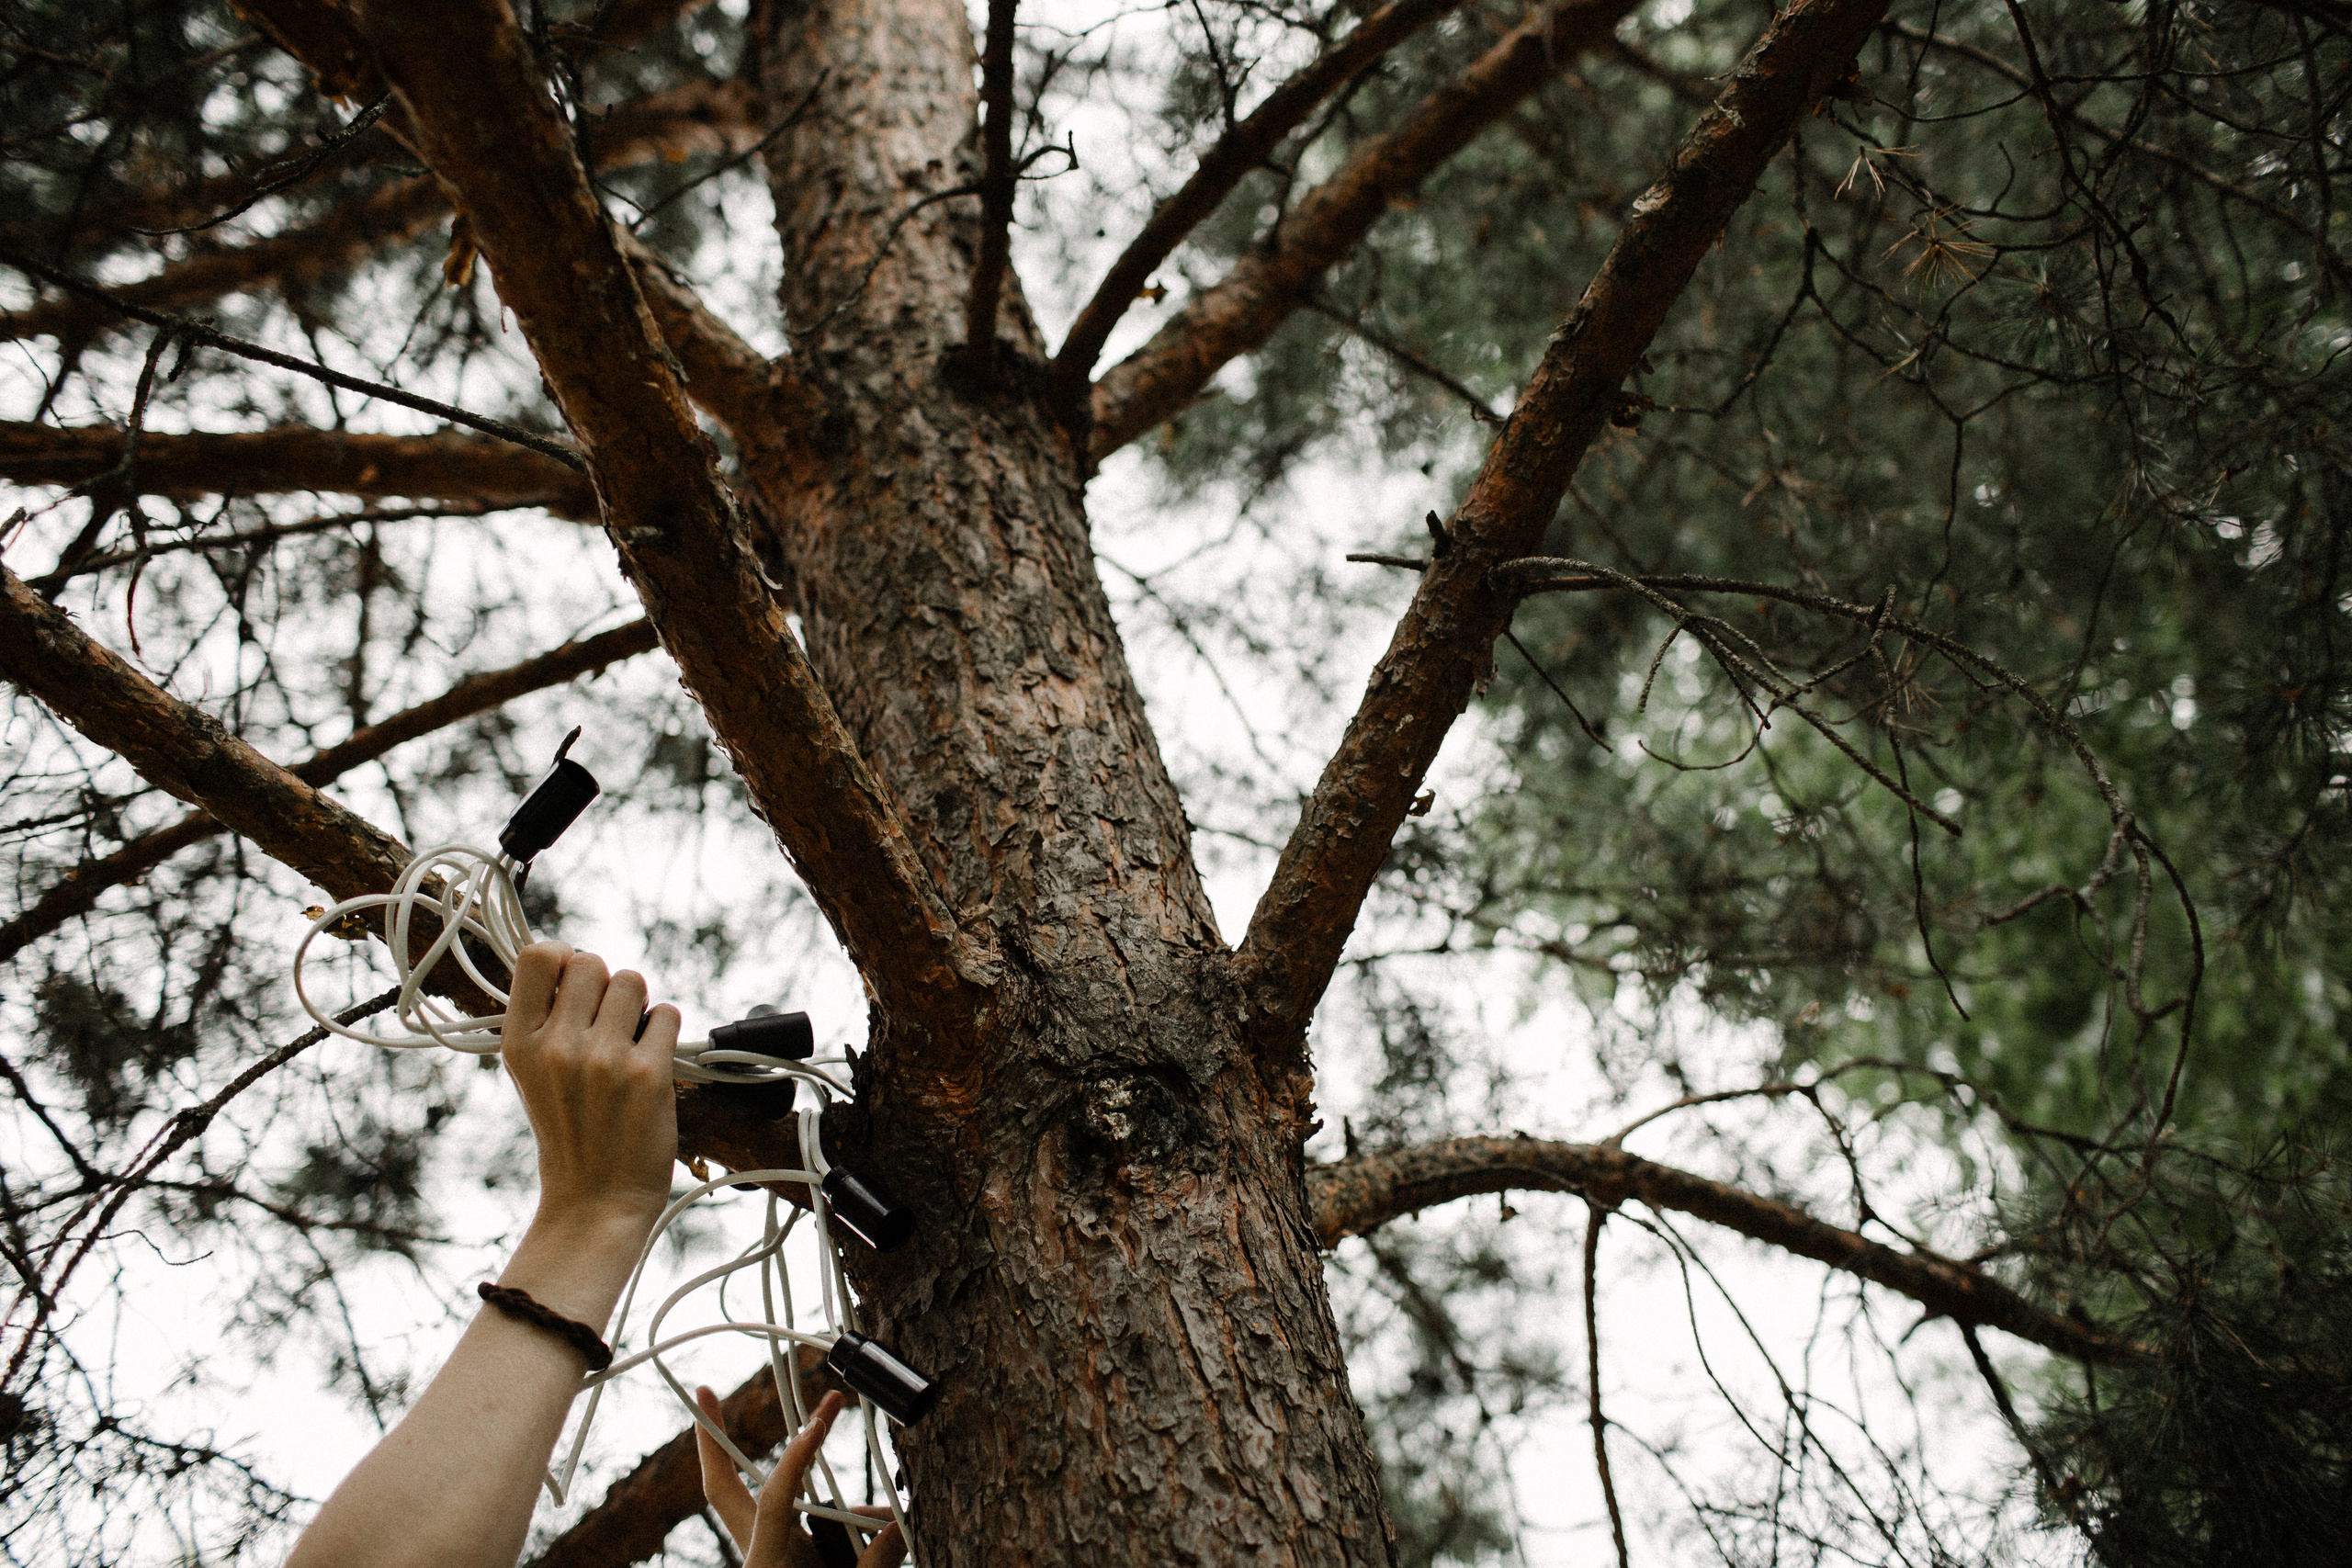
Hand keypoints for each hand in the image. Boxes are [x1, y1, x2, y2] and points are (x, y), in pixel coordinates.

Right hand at [500, 941, 679, 1231]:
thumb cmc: (570, 1130)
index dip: (564, 958)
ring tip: (628, 1043)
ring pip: (633, 981)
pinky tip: (651, 1061)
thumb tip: (573, 956)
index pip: (538, 954)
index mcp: (517, 1043)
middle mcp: (555, 1046)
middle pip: (593, 961)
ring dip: (638, 1006)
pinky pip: (668, 1012)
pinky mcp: (647, 1074)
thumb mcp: (532, 1073)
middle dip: (606, 986)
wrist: (596, 1200)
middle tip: (607, 1024)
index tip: (574, 985)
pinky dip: (665, 1030)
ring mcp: (602, 1060)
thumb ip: (545, 1017)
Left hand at [696, 1388, 906, 1567]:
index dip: (796, 1458)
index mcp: (767, 1567)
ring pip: (767, 1503)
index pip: (775, 1499)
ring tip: (856, 1479)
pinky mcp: (779, 1561)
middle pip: (723, 1489)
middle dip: (714, 1440)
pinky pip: (792, 1523)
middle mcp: (756, 1555)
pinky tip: (873, 1531)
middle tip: (704, 1392)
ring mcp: (764, 1556)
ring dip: (804, 1482)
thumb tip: (901, 1519)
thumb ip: (878, 1560)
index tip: (819, 1424)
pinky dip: (827, 1516)